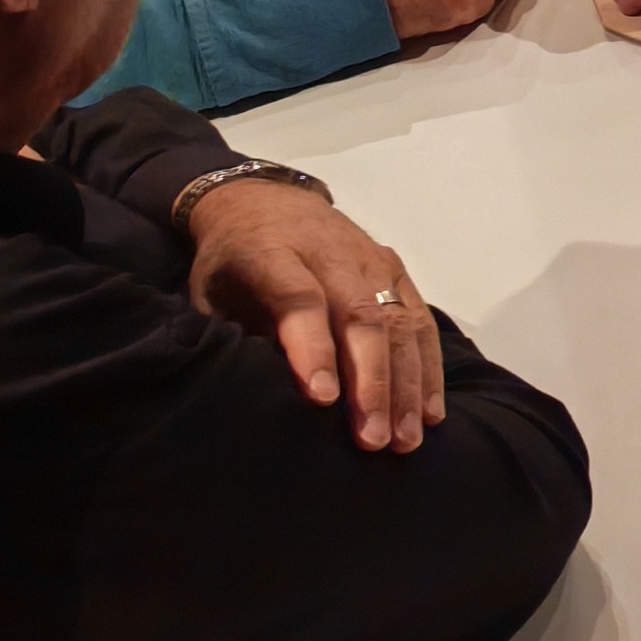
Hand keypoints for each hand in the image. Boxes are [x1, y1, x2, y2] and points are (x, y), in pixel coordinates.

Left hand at [186, 179, 445, 449]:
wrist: (264, 199)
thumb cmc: (232, 261)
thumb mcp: (211, 293)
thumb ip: (234, 336)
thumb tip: (259, 397)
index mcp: (272, 253)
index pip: (300, 298)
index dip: (312, 348)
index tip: (321, 400)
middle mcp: (329, 252)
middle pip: (360, 314)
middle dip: (371, 382)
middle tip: (373, 441)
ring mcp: (370, 257)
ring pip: (398, 320)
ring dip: (406, 383)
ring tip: (404, 439)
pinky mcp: (395, 267)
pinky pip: (420, 318)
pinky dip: (428, 367)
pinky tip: (428, 412)